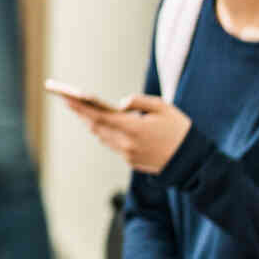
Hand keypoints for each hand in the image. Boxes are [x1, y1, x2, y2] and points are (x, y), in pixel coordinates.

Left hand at [68, 93, 192, 174]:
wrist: (193, 161)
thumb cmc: (179, 129)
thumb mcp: (163, 108)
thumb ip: (139, 102)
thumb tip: (119, 104)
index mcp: (133, 128)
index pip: (99, 116)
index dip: (80, 106)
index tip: (66, 97)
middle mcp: (126, 144)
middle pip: (96, 126)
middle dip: (79, 112)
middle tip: (65, 98)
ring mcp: (127, 154)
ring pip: (101, 136)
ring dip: (89, 122)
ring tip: (77, 108)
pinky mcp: (131, 161)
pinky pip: (111, 144)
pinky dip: (102, 132)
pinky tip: (96, 123)